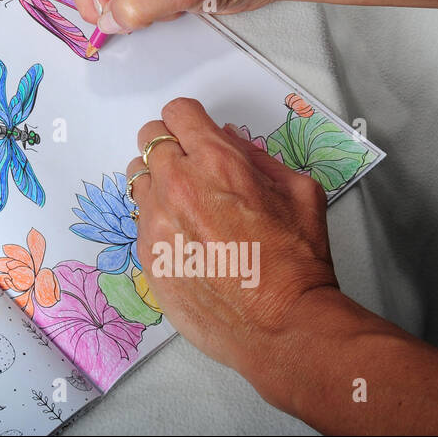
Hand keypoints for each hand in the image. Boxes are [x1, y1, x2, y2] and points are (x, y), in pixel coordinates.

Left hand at [126, 98, 339, 401]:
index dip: (190, 122)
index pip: (177, 112)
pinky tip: (186, 242)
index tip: (198, 136)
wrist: (281, 324)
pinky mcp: (146, 254)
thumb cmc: (297, 261)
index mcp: (215, 162)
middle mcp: (176, 185)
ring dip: (158, 184)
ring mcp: (155, 220)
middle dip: (171, 148)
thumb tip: (229, 142)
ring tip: (187, 208)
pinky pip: (140, 220)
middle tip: (192, 170)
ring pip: (138, 179)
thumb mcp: (299, 191)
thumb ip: (258, 158)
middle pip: (150, 139)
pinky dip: (158, 222)